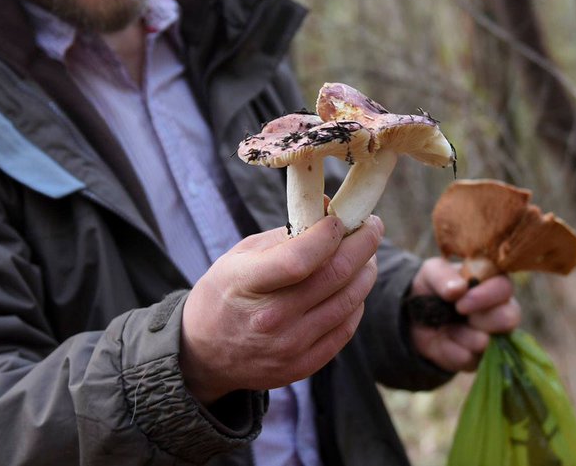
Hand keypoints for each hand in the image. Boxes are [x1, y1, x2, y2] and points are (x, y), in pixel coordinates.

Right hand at [180, 215, 383, 403]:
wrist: (204, 353)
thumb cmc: (225, 293)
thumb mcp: (239, 256)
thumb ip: (284, 235)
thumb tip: (329, 210)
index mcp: (246, 284)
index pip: (299, 259)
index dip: (328, 235)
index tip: (340, 218)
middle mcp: (270, 319)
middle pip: (334, 277)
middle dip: (362, 245)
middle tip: (371, 226)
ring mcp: (289, 347)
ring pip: (348, 302)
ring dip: (365, 272)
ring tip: (365, 255)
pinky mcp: (303, 366)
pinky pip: (345, 329)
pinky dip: (355, 302)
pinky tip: (353, 287)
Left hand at [408, 257, 519, 372]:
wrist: (416, 317)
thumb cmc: (432, 287)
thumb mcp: (431, 273)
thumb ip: (443, 276)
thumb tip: (458, 289)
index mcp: (493, 283)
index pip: (504, 288)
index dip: (485, 296)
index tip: (460, 303)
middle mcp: (501, 310)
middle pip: (509, 318)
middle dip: (481, 319)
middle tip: (458, 313)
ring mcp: (494, 337)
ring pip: (490, 343)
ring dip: (462, 336)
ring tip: (447, 326)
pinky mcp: (480, 358)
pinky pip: (470, 359)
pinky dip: (451, 350)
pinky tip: (443, 341)